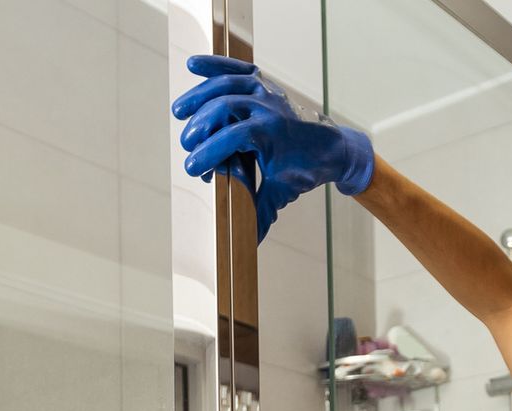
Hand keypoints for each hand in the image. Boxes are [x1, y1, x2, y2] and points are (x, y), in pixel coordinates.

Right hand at [170, 54, 374, 241]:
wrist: (332, 147)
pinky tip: (194, 65)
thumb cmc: (306, 170)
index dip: (210, 152)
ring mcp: (266, 92)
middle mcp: (268, 107)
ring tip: (179, 112)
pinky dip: (216, 65)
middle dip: (201, 126)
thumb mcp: (282, 193)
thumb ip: (259, 214)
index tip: (193, 169)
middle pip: (225, 106)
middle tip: (187, 146)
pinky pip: (237, 69)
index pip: (234, 137)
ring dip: (200, 95)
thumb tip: (246, 244)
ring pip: (227, 85)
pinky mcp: (262, 84)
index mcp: (273, 133)